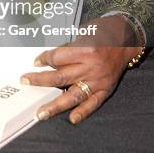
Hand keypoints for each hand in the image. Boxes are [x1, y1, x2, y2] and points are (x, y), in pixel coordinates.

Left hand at [21, 15, 141, 123]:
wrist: (128, 39)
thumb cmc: (104, 33)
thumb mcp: (84, 33)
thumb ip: (68, 48)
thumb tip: (50, 60)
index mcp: (86, 50)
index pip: (57, 58)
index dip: (44, 59)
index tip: (36, 62)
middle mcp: (91, 67)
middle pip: (60, 77)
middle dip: (40, 80)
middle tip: (26, 81)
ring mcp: (99, 80)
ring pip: (73, 95)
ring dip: (55, 105)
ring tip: (41, 113)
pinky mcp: (106, 89)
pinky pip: (93, 103)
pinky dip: (83, 112)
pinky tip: (72, 119)